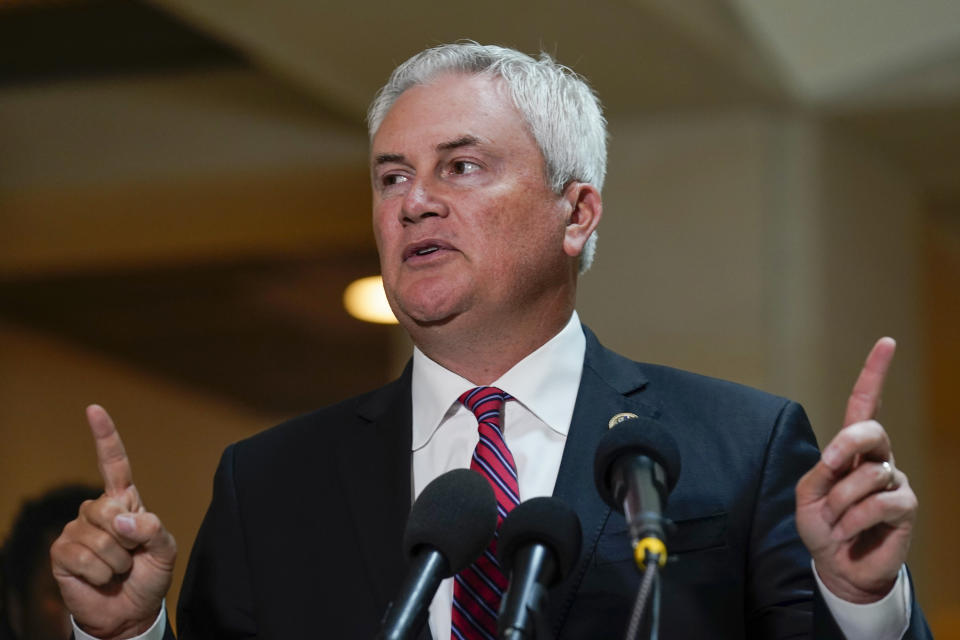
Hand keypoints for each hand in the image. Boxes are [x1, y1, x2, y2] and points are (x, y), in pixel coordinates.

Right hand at [50, 405, 175, 638]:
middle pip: (110, 509)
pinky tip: (101, 579)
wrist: (130, 612)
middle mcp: (98, 510)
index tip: (94, 409)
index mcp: (125, 502)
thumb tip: (122, 520)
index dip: (104, 436)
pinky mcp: (62, 553)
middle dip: (128, 540)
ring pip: (101, 538)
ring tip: (117, 570)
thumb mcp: (165, 550)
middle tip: (131, 557)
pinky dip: (100, 573)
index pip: (114, 464)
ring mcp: (77, 530)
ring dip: (117, 561)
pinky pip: (84, 558)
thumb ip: (153, 530)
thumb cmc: (149, 575)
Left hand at [795, 338, 916, 602]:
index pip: (864, 404)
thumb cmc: (822, 525)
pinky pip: (878, 503)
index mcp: (850, 448)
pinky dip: (854, 520)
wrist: (837, 565)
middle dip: (846, 444)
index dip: (875, 374)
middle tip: (828, 466)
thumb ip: (821, 471)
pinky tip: (851, 532)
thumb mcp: (808, 495)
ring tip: (837, 521)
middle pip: (870, 430)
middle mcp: (877, 458)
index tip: (887, 343)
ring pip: (867, 475)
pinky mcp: (905, 507)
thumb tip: (842, 458)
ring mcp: (894, 481)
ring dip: (840, 503)